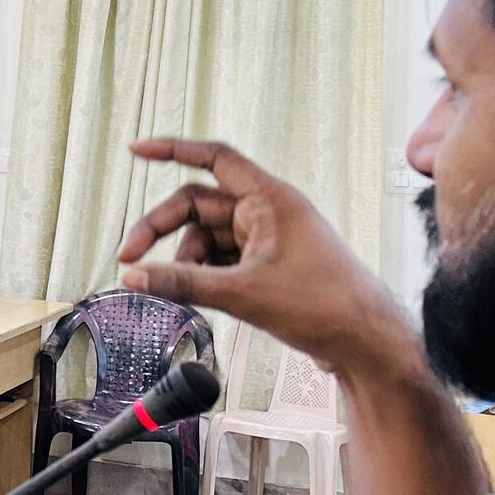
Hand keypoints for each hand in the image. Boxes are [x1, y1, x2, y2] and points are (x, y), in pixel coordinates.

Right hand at [116, 137, 418, 377]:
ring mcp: (268, 239)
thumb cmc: (324, 307)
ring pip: (206, 238)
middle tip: (130, 258)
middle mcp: (268, 212)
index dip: (173, 149)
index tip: (137, 150)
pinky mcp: (268, 266)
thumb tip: (133, 276)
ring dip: (184, 261)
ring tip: (178, 291)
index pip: (214, 157)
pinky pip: (221, 260)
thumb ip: (182, 282)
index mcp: (270, 199)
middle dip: (161, 229)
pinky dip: (202, 275)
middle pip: (198, 205)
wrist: (364, 345)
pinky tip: (195, 297)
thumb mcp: (243, 294)